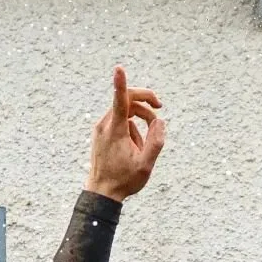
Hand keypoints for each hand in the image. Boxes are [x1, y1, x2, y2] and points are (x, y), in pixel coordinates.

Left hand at [86, 67, 165, 201]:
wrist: (102, 192)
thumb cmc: (124, 180)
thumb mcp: (146, 165)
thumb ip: (156, 142)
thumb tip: (159, 122)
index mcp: (115, 130)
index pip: (119, 101)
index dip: (121, 83)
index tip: (119, 68)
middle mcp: (105, 125)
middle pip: (128, 102)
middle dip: (146, 105)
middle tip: (160, 109)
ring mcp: (101, 128)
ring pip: (125, 112)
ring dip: (140, 120)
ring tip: (144, 144)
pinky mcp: (101, 132)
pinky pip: (120, 121)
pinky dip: (131, 127)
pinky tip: (134, 146)